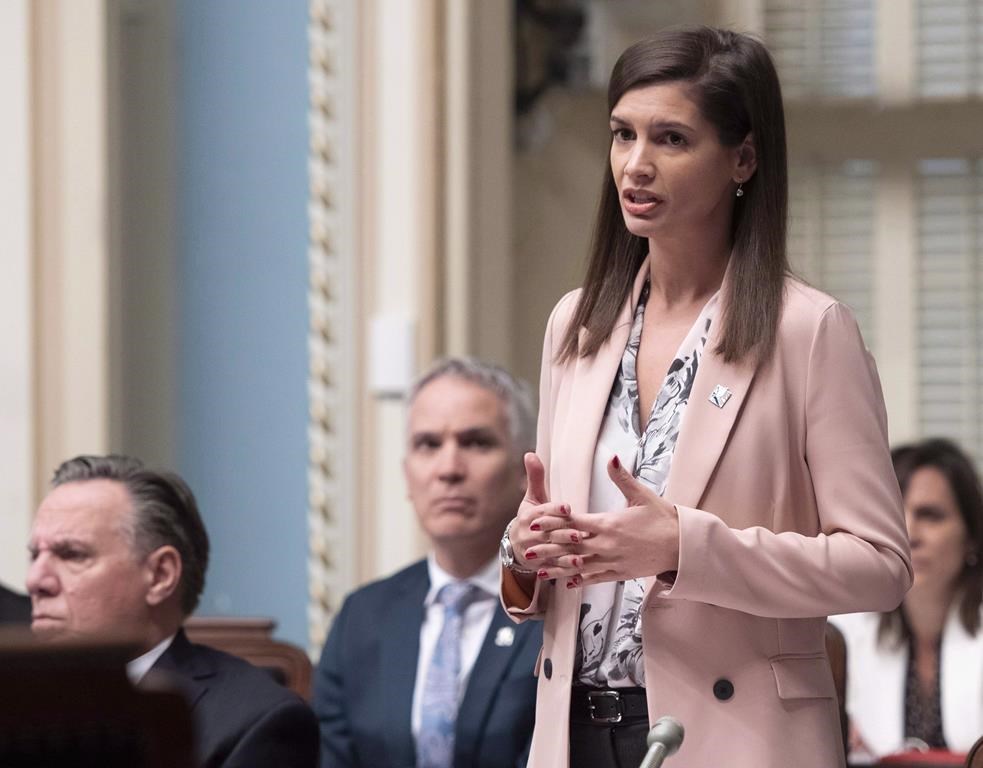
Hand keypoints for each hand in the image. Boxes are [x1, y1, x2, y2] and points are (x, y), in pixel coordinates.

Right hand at [509, 453, 579, 573]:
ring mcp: (534, 551)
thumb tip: (530, 454)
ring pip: (550, 551)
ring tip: (580, 554)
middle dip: (562, 534)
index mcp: (528, 516)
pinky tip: (578, 567)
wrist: (517, 546)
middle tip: (579, 533)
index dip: (554, 510)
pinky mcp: (540, 565)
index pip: (542, 512)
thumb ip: (535, 477)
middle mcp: (528, 534)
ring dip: (565, 553)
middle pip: (547, 533)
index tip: (567, 508)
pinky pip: (553, 567)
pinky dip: (565, 568)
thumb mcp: (532, 498)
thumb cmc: (531, 518)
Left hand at [536, 455, 679, 586]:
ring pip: (579, 566)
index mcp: (608, 524)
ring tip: (539, 571)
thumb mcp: (642, 495)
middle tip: (527, 550)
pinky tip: (567, 583)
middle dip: (547, 548)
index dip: (552, 522)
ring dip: (558, 568)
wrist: (682, 546)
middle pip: (570, 546)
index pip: (573, 522)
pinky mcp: (621, 574)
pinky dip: (580, 580)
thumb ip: (622, 477)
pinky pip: (596, 578)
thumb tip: (612, 457)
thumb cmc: (663, 518)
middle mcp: (606, 545)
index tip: (535, 522)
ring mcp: (613, 561)